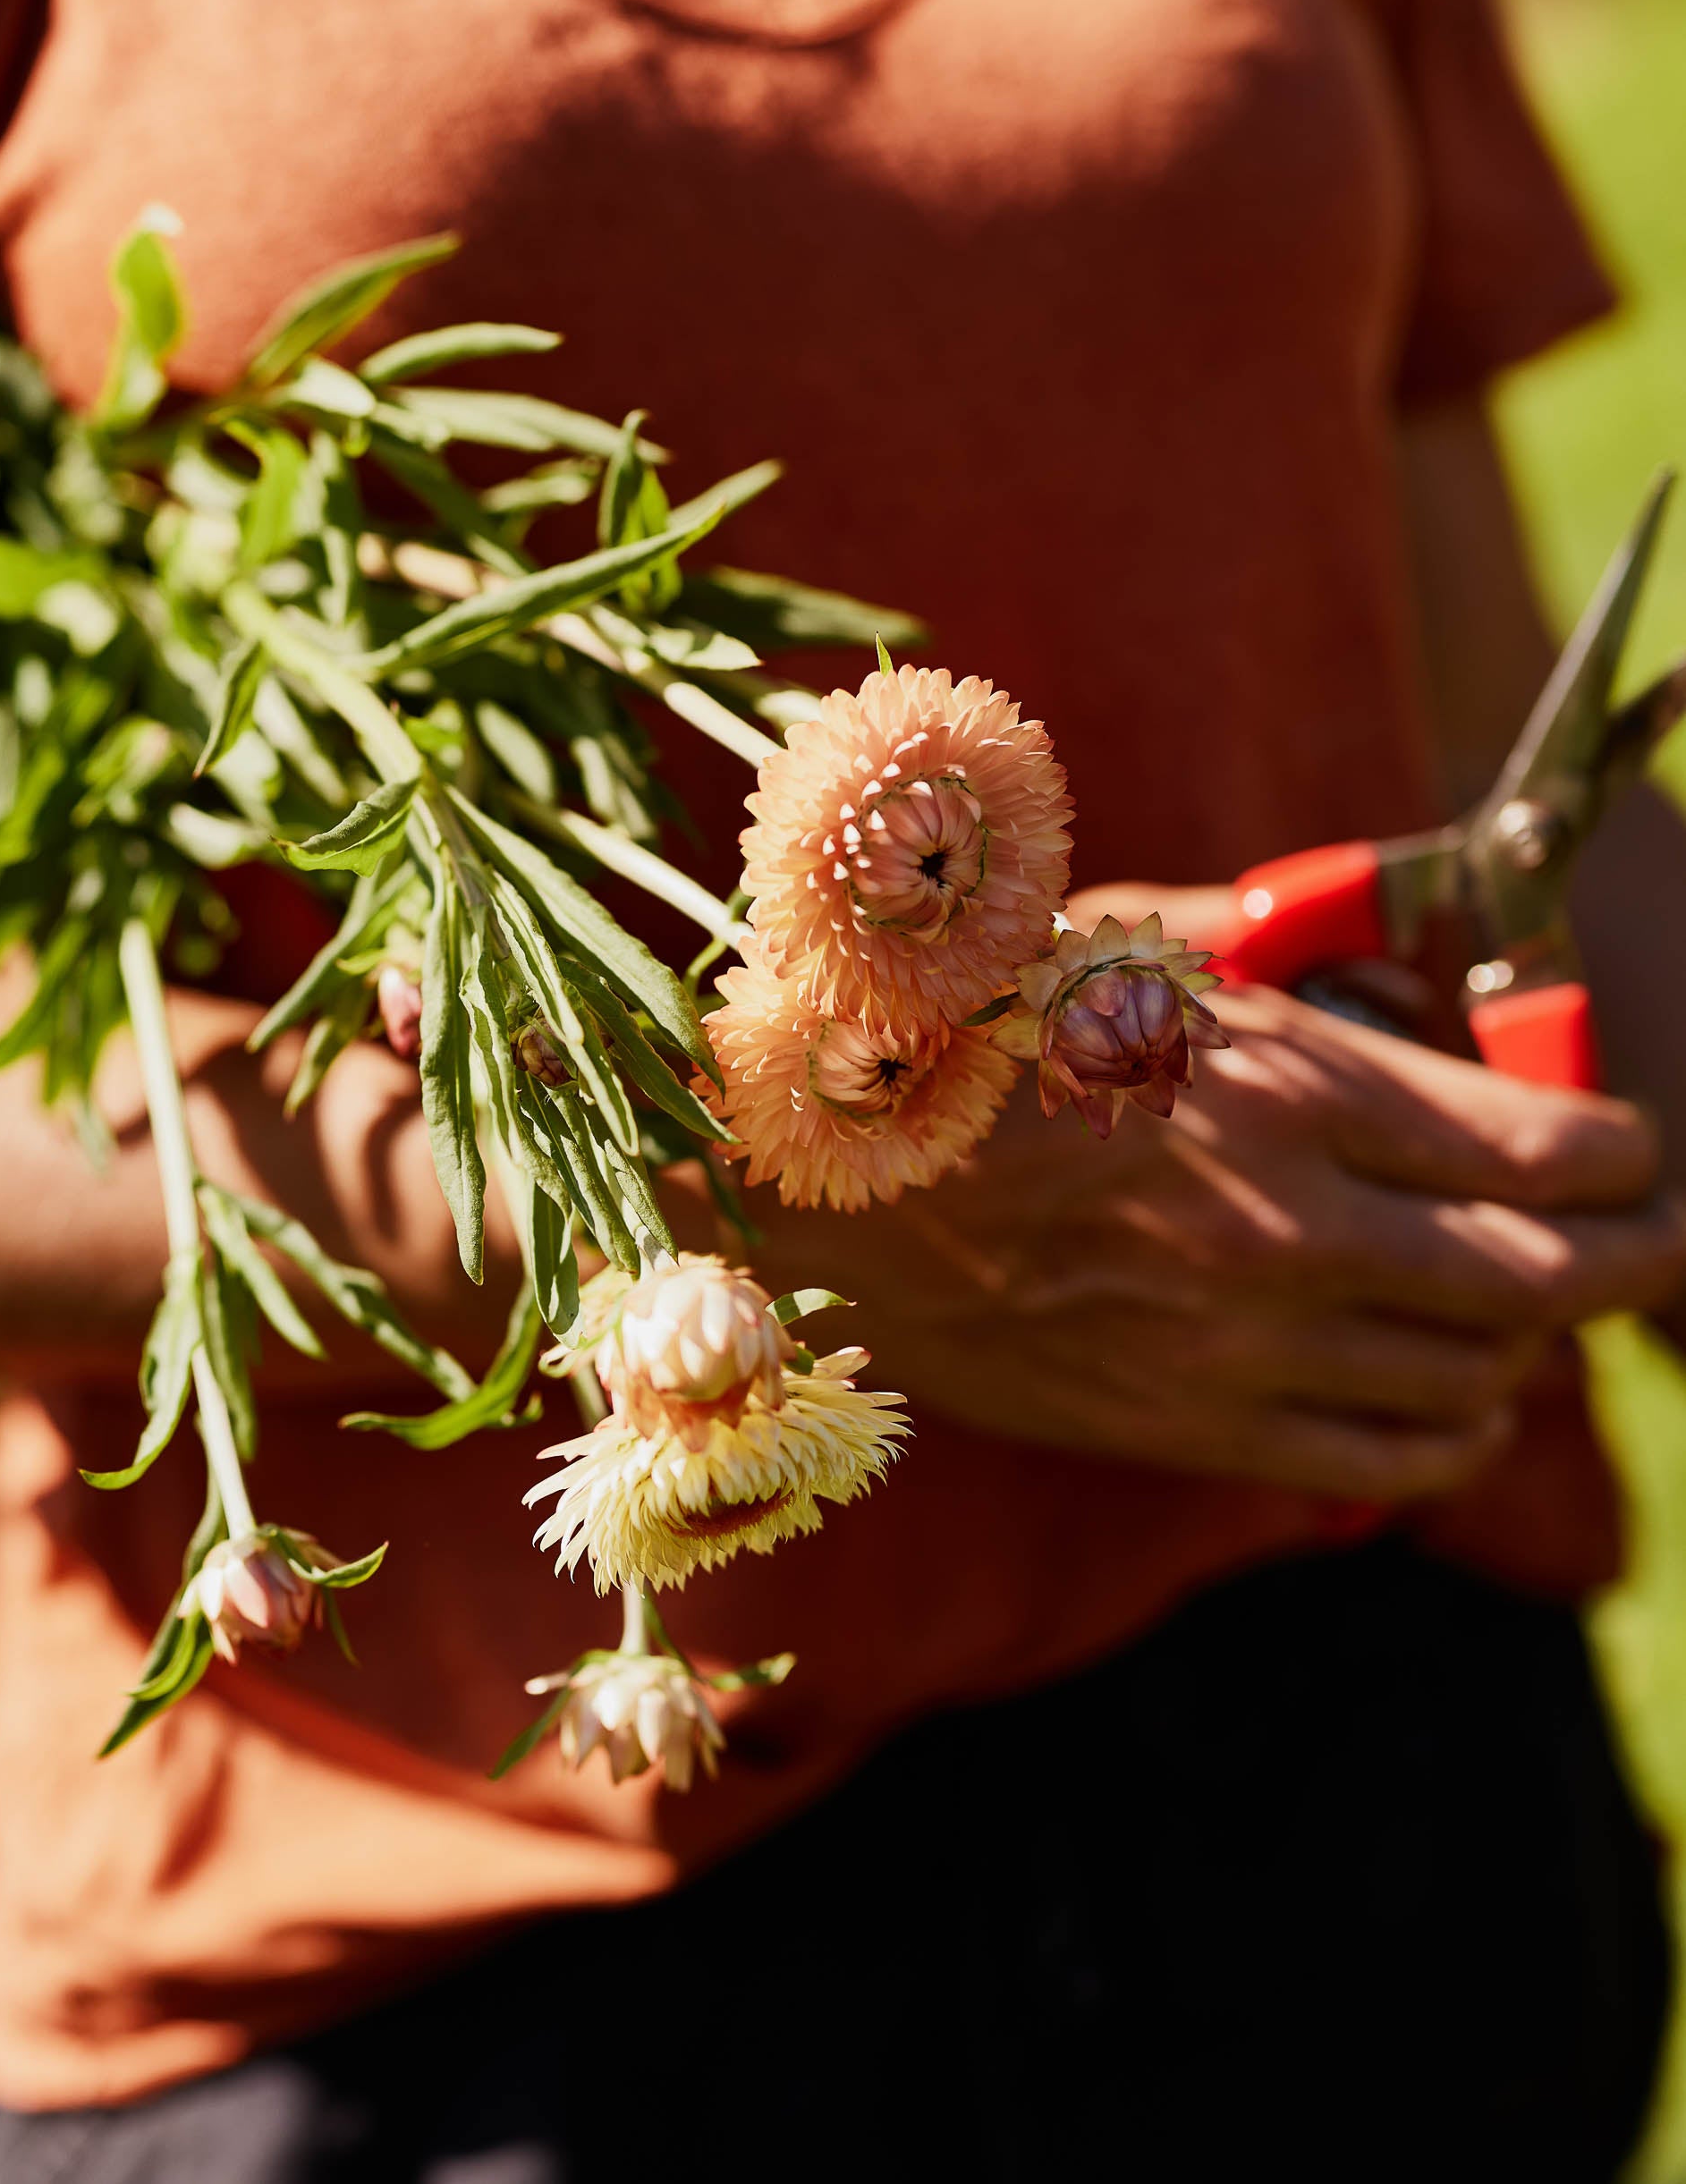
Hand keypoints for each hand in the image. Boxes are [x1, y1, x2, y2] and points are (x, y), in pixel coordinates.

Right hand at [744, 917, 1685, 1504]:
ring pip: (1481, 1382)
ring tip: (1520, 1301)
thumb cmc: (969, 1025)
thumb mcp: (1144, 950)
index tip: (1631, 1145)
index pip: (1560, 1151)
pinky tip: (1446, 1392)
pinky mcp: (1179, 1425)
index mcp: (1292, 1087)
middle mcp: (1294, 1230)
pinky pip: (1382, 1463)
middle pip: (1555, 1280)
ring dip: (1530, 1343)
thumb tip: (1416, 999)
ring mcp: (1238, 1345)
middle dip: (1634, 1254)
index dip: (1632, 1151)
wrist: (811, 1164)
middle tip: (1646, 1232)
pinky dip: (1448, 1431)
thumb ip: (1296, 978)